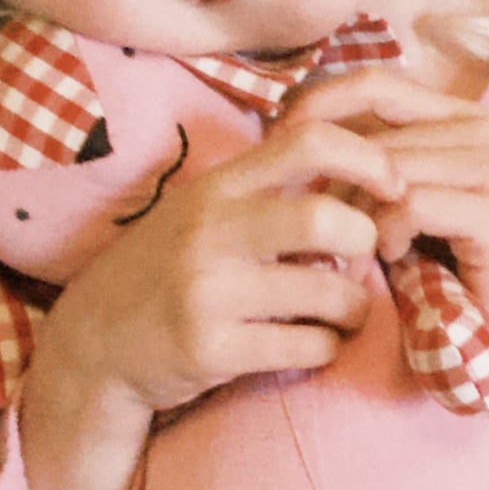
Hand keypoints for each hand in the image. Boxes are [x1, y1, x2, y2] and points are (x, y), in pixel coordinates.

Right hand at [20, 101, 405, 435]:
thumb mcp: (204, 213)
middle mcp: (210, 231)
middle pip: (326, 220)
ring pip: (328, 293)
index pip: (308, 140)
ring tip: (343, 312)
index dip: (368, 157)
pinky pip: (308, 347)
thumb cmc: (167, 272)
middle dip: (366, 244)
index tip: (394, 185)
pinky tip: (312, 344)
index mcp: (217, 187)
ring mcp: (207, 291)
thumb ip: (266, 190)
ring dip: (355, 307)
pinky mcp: (210, 349)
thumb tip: (360, 169)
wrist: (94, 345)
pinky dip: (326, 347)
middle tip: (362, 262)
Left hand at [283, 72, 488, 393]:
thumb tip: (289, 132)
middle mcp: (487, 131)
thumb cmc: (448, 271)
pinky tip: (395, 258)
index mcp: (463, 118)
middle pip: (375, 137)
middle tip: (329, 235)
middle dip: (338, 185)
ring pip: (389, 170)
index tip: (281, 146)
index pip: (376, 84)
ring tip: (361, 252)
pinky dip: (389, 234)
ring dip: (360, 217)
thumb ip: (366, 163)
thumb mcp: (399, 204)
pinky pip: (411, 204)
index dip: (320, 107)